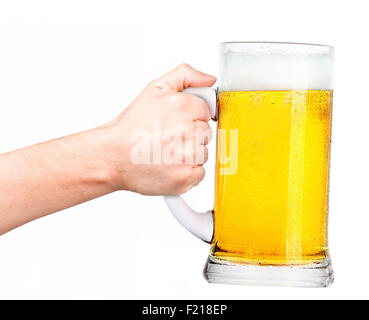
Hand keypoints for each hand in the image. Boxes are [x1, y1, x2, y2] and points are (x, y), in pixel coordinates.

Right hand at [104, 64, 215, 194]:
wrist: (112, 156)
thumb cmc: (131, 127)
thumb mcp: (155, 88)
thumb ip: (184, 76)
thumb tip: (209, 79)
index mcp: (182, 107)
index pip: (206, 112)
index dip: (191, 117)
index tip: (176, 122)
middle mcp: (187, 131)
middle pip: (205, 133)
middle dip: (190, 135)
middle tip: (168, 137)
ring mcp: (187, 156)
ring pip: (203, 153)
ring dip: (189, 154)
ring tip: (166, 152)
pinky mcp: (185, 177)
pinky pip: (200, 173)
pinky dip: (187, 171)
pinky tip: (170, 166)